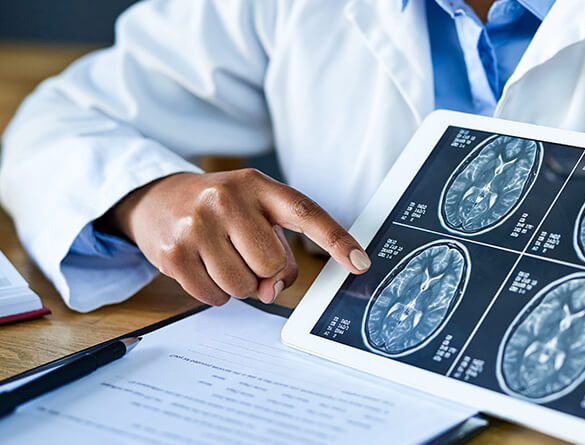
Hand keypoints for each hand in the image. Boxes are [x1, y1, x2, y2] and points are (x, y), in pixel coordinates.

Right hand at [108, 169, 369, 304]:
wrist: (159, 200)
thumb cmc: (222, 211)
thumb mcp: (256, 214)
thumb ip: (278, 251)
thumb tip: (271, 291)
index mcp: (258, 186)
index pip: (305, 213)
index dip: (336, 241)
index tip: (360, 263)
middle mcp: (227, 199)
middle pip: (272, 264)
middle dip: (266, 271)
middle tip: (248, 256)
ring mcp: (196, 224)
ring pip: (243, 285)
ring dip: (240, 285)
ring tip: (223, 258)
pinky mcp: (172, 252)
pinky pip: (214, 296)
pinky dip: (216, 293)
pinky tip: (205, 268)